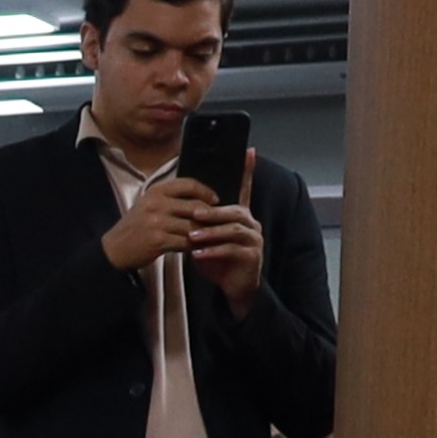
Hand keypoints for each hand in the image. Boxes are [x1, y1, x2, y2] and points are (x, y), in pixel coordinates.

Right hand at [99, 175, 225, 275]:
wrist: (114, 249)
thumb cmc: (136, 227)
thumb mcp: (149, 205)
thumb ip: (171, 199)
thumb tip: (201, 200)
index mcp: (156, 191)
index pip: (188, 184)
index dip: (205, 191)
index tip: (215, 200)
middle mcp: (156, 203)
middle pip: (195, 205)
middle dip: (210, 215)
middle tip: (219, 222)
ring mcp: (157, 222)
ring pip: (193, 225)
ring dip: (205, 233)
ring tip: (212, 236)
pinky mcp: (158, 240)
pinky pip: (186, 241)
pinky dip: (195, 245)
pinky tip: (199, 247)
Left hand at [189, 181, 265, 310]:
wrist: (234, 287)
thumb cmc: (218, 259)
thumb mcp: (207, 238)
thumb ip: (201, 222)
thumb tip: (182, 206)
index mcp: (241, 215)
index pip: (245, 189)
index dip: (247, 171)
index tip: (248, 151)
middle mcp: (251, 224)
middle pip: (234, 211)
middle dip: (213, 212)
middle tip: (193, 214)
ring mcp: (254, 240)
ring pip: (233, 230)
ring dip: (211, 233)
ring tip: (192, 237)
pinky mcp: (252, 257)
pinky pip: (233, 250)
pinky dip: (214, 251)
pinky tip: (198, 254)